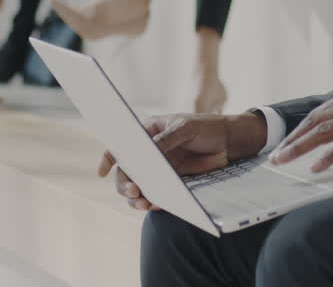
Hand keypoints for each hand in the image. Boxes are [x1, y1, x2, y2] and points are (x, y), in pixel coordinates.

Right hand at [98, 112, 267, 211]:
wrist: (229, 141)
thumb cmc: (206, 127)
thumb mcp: (185, 127)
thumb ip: (166, 139)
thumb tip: (148, 153)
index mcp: (148, 133)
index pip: (121, 145)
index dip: (108, 158)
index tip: (102, 171)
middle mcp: (149, 153)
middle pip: (126, 172)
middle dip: (124, 183)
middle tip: (134, 191)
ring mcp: (159, 169)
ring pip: (138, 187)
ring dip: (136, 198)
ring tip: (144, 203)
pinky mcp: (171, 183)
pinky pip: (156, 196)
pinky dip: (153, 202)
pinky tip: (155, 205)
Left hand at [270, 79, 332, 172]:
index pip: (316, 115)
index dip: (298, 130)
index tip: (286, 143)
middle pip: (312, 124)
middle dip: (291, 141)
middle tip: (276, 157)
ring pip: (320, 134)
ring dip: (299, 148)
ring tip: (284, 161)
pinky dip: (327, 157)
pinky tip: (316, 168)